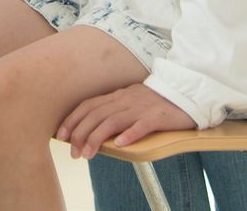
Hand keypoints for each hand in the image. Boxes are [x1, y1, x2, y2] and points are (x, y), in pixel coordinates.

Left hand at [57, 84, 197, 157]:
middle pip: (97, 114)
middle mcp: (126, 100)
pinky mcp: (158, 116)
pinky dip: (129, 134)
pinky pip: (141, 125)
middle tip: (74, 153)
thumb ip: (113, 111)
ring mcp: (141, 107)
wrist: (185, 92)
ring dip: (97, 138)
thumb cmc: (155, 102)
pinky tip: (119, 144)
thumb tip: (92, 128)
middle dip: (81, 133)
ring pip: (113, 120)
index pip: (89, 105)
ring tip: (88, 154)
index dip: (73, 120)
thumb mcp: (130, 102)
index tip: (61, 136)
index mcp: (118, 96)